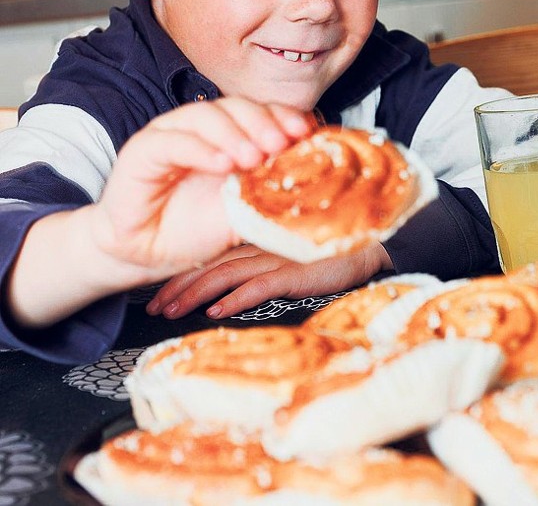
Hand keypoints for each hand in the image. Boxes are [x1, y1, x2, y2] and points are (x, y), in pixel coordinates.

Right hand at [7, 97, 312, 328]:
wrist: (150, 254)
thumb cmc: (197, 230)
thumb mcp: (246, 213)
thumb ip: (273, 196)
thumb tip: (319, 190)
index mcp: (231, 136)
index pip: (260, 112)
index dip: (283, 116)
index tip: (306, 131)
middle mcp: (203, 129)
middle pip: (235, 106)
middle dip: (262, 122)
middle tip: (280, 146)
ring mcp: (172, 134)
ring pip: (204, 115)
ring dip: (233, 133)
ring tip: (252, 158)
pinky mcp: (142, 150)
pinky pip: (171, 140)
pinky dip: (199, 148)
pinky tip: (221, 163)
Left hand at [146, 242, 392, 318]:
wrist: (367, 246)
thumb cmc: (329, 254)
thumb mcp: (288, 258)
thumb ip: (263, 267)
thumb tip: (232, 293)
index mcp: (255, 242)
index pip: (210, 258)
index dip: (182, 275)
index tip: (159, 294)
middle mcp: (259, 247)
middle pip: (209, 266)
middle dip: (177, 287)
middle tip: (152, 307)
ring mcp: (275, 257)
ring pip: (224, 275)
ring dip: (194, 294)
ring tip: (171, 311)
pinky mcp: (293, 270)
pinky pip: (257, 286)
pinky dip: (233, 298)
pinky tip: (215, 311)